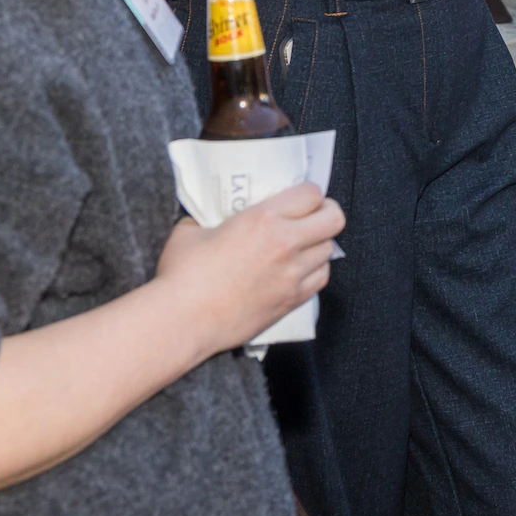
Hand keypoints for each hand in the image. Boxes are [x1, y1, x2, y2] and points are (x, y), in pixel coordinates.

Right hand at [158, 182, 344, 356]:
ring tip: (302, 246)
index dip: (308, 193)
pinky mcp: (292, 300)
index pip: (312, 193)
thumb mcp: (191, 230)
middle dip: (326, 213)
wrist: (182, 321)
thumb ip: (210, 217)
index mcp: (263, 218)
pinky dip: (314, 272)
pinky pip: (321, 279)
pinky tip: (298, 271)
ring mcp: (292, 274)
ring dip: (318, 245)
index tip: (300, 199)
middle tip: (313, 217)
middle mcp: (285, 243)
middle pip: (334, 219)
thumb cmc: (181, 276)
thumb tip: (213, 216)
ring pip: (329, 250)